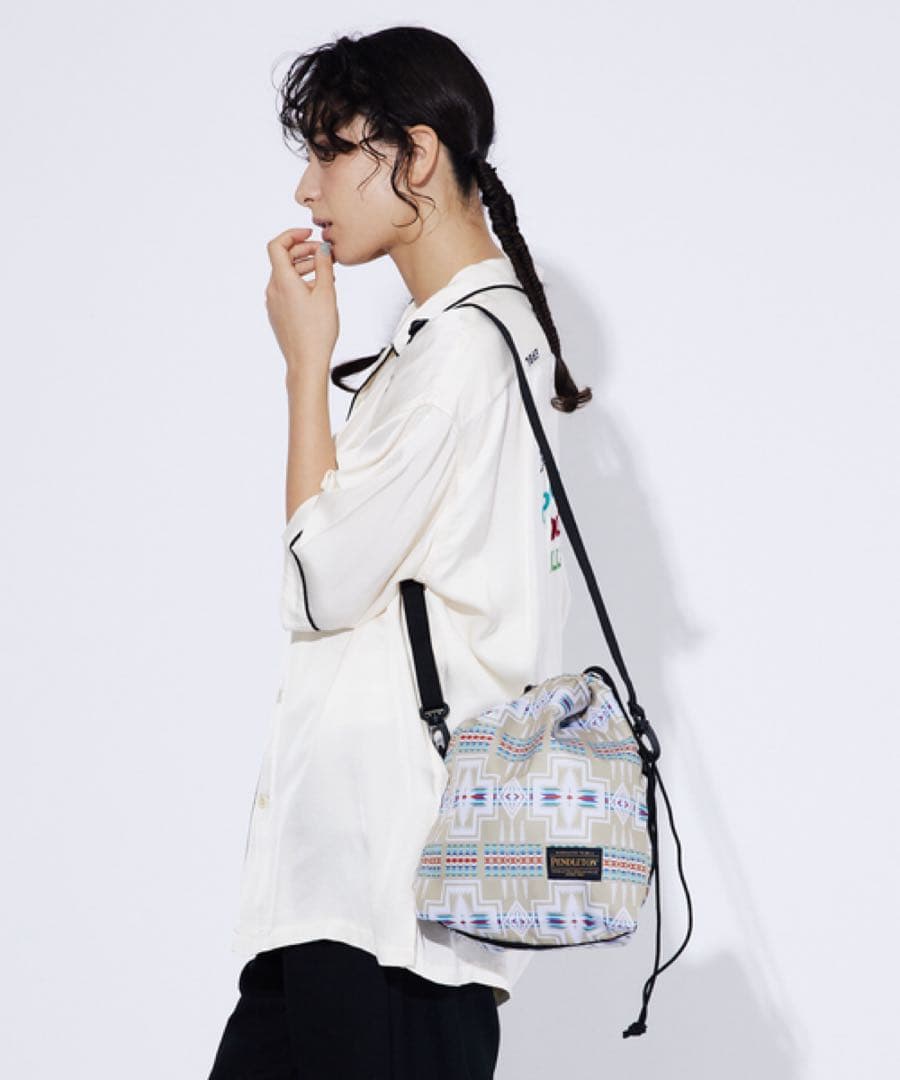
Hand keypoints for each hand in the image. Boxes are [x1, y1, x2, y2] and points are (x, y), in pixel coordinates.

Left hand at [265, 227, 338, 371]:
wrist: (306, 362)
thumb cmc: (317, 332)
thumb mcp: (326, 293)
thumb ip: (324, 266)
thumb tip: (323, 249)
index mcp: (282, 281)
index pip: (277, 245)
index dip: (292, 235)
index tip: (309, 234)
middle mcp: (273, 290)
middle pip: (283, 259)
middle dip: (304, 252)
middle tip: (325, 255)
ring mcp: (273, 303)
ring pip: (286, 275)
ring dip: (304, 268)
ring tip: (326, 274)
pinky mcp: (277, 314)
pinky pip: (286, 290)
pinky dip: (300, 282)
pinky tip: (317, 291)